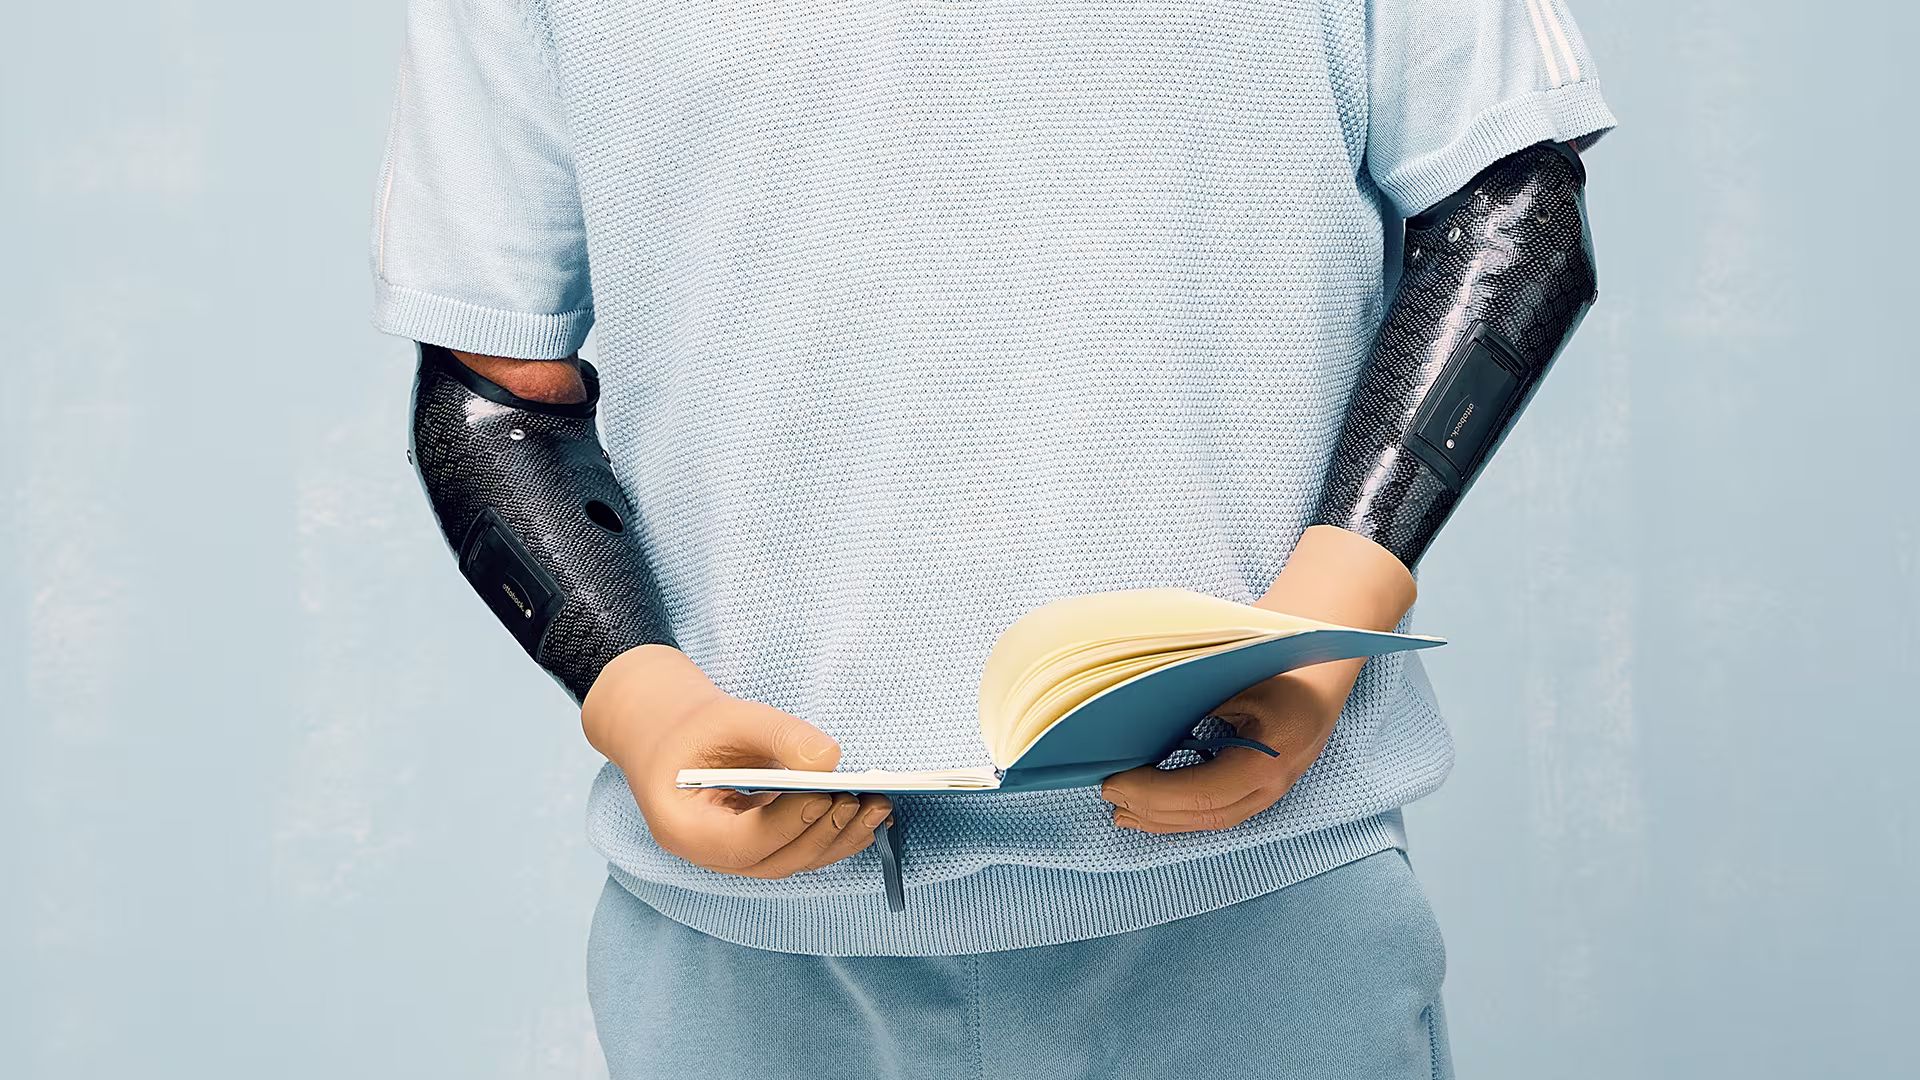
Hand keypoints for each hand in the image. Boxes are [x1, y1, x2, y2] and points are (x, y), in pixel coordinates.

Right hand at [582, 645, 891, 878]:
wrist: (671, 736)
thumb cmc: (693, 726)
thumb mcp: (726, 716)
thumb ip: (776, 735)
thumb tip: (829, 760)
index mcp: (683, 827)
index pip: (742, 841)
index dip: (787, 822)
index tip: (826, 794)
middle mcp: (709, 854)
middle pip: (773, 861)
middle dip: (823, 833)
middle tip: (863, 801)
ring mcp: (735, 857)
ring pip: (793, 861)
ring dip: (840, 839)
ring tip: (879, 807)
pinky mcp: (760, 847)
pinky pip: (800, 850)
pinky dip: (835, 835)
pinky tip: (869, 813)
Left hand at [1100, 525, 1417, 833]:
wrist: (1321, 656)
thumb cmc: (1279, 658)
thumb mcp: (1236, 677)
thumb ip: (1195, 704)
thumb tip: (1137, 730)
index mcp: (1273, 756)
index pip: (1204, 794)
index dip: (1155, 795)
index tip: (1114, 783)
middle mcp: (1276, 782)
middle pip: (1206, 815)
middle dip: (1153, 812)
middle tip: (1109, 797)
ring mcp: (1274, 788)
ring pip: (1214, 819)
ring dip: (1165, 820)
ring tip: (1123, 814)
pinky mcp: (1265, 784)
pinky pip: (1221, 809)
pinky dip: (1183, 812)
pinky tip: (1153, 808)